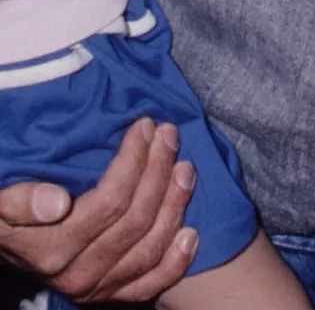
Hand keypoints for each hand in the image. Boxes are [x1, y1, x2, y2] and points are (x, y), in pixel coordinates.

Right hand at [0, 118, 196, 301]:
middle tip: (169, 134)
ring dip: (175, 204)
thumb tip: (56, 203)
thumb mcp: (2, 202)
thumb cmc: (10, 215)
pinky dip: (177, 261)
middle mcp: (77, 274)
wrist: (9, 247)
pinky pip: (152, 284)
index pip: (110, 201)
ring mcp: (98, 288)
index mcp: (52, 250)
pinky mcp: (114, 295)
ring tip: (186, 167)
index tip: (145, 126)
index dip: (134, 160)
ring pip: (150, 247)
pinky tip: (191, 232)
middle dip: (159, 170)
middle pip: (136, 219)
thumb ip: (20, 201)